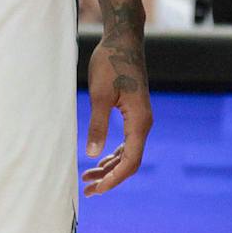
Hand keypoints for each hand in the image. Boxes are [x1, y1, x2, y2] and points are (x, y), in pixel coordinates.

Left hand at [81, 39, 153, 196]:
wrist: (123, 41)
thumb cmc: (111, 64)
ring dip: (110, 167)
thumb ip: (98, 125)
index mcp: (139, 121)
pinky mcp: (133, 113)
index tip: (96, 190)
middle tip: (88, 190)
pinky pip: (127, 142)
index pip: (131, 161)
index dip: (114, 179)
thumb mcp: (100, 95)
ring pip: (128, 153)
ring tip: (88, 178)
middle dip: (111, 178)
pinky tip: (99, 159)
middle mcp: (143, 123)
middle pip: (131, 161)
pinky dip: (113, 154)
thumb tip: (92, 154)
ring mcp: (140, 119)